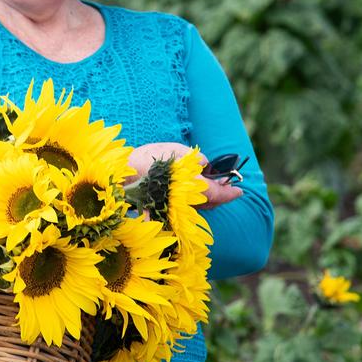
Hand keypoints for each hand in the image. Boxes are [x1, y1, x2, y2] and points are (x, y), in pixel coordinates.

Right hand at [127, 142, 242, 210]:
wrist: (122, 178)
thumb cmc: (148, 161)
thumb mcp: (173, 151)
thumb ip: (194, 158)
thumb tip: (205, 164)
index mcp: (191, 187)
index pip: (217, 193)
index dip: (229, 192)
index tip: (239, 190)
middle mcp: (187, 202)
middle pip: (211, 202)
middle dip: (221, 194)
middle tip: (229, 184)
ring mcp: (177, 208)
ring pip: (200, 206)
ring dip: (210, 196)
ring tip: (214, 184)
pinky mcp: (169, 210)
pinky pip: (189, 207)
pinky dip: (197, 199)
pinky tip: (195, 190)